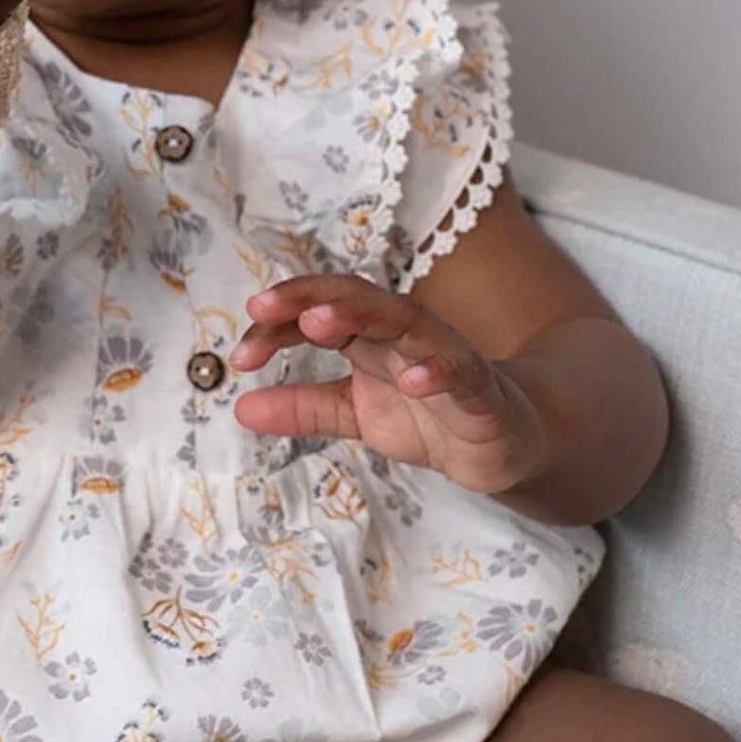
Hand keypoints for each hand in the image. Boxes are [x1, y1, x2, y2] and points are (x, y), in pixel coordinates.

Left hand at [228, 274, 549, 497]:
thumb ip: (304, 409)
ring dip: (359, 316)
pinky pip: (457, 371)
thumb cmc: (429, 415)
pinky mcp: (478, 387)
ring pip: (402, 321)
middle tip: (260, 308)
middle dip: (306, 298)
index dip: (276, 328)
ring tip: (317, 323)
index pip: (317, 315)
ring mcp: (442, 355)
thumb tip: (241, 409)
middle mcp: (402, 335)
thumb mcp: (355, 415)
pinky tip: (408, 378)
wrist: (501, 443)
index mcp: (368, 337)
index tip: (240, 355)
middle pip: (353, 300)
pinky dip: (434, 370)